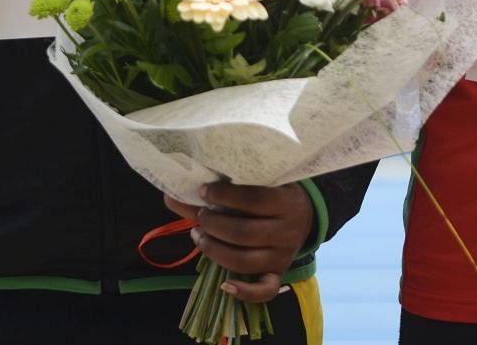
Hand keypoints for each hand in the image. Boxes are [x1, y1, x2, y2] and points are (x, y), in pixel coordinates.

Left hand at [163, 182, 315, 303]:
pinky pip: (264, 291)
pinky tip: (224, 285)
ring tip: (199, 236)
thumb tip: (171, 194)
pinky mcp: (279, 274)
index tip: (204, 191)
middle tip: (201, 216)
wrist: (305, 214)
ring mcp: (284, 256)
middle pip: (243, 233)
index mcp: (287, 202)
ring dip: (213, 250)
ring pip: (244, 261)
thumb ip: (220, 190)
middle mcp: (288, 231)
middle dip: (212, 224)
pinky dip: (244, 292)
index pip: (254, 199)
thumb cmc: (274, 193)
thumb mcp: (258, 184)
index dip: (224, 195)